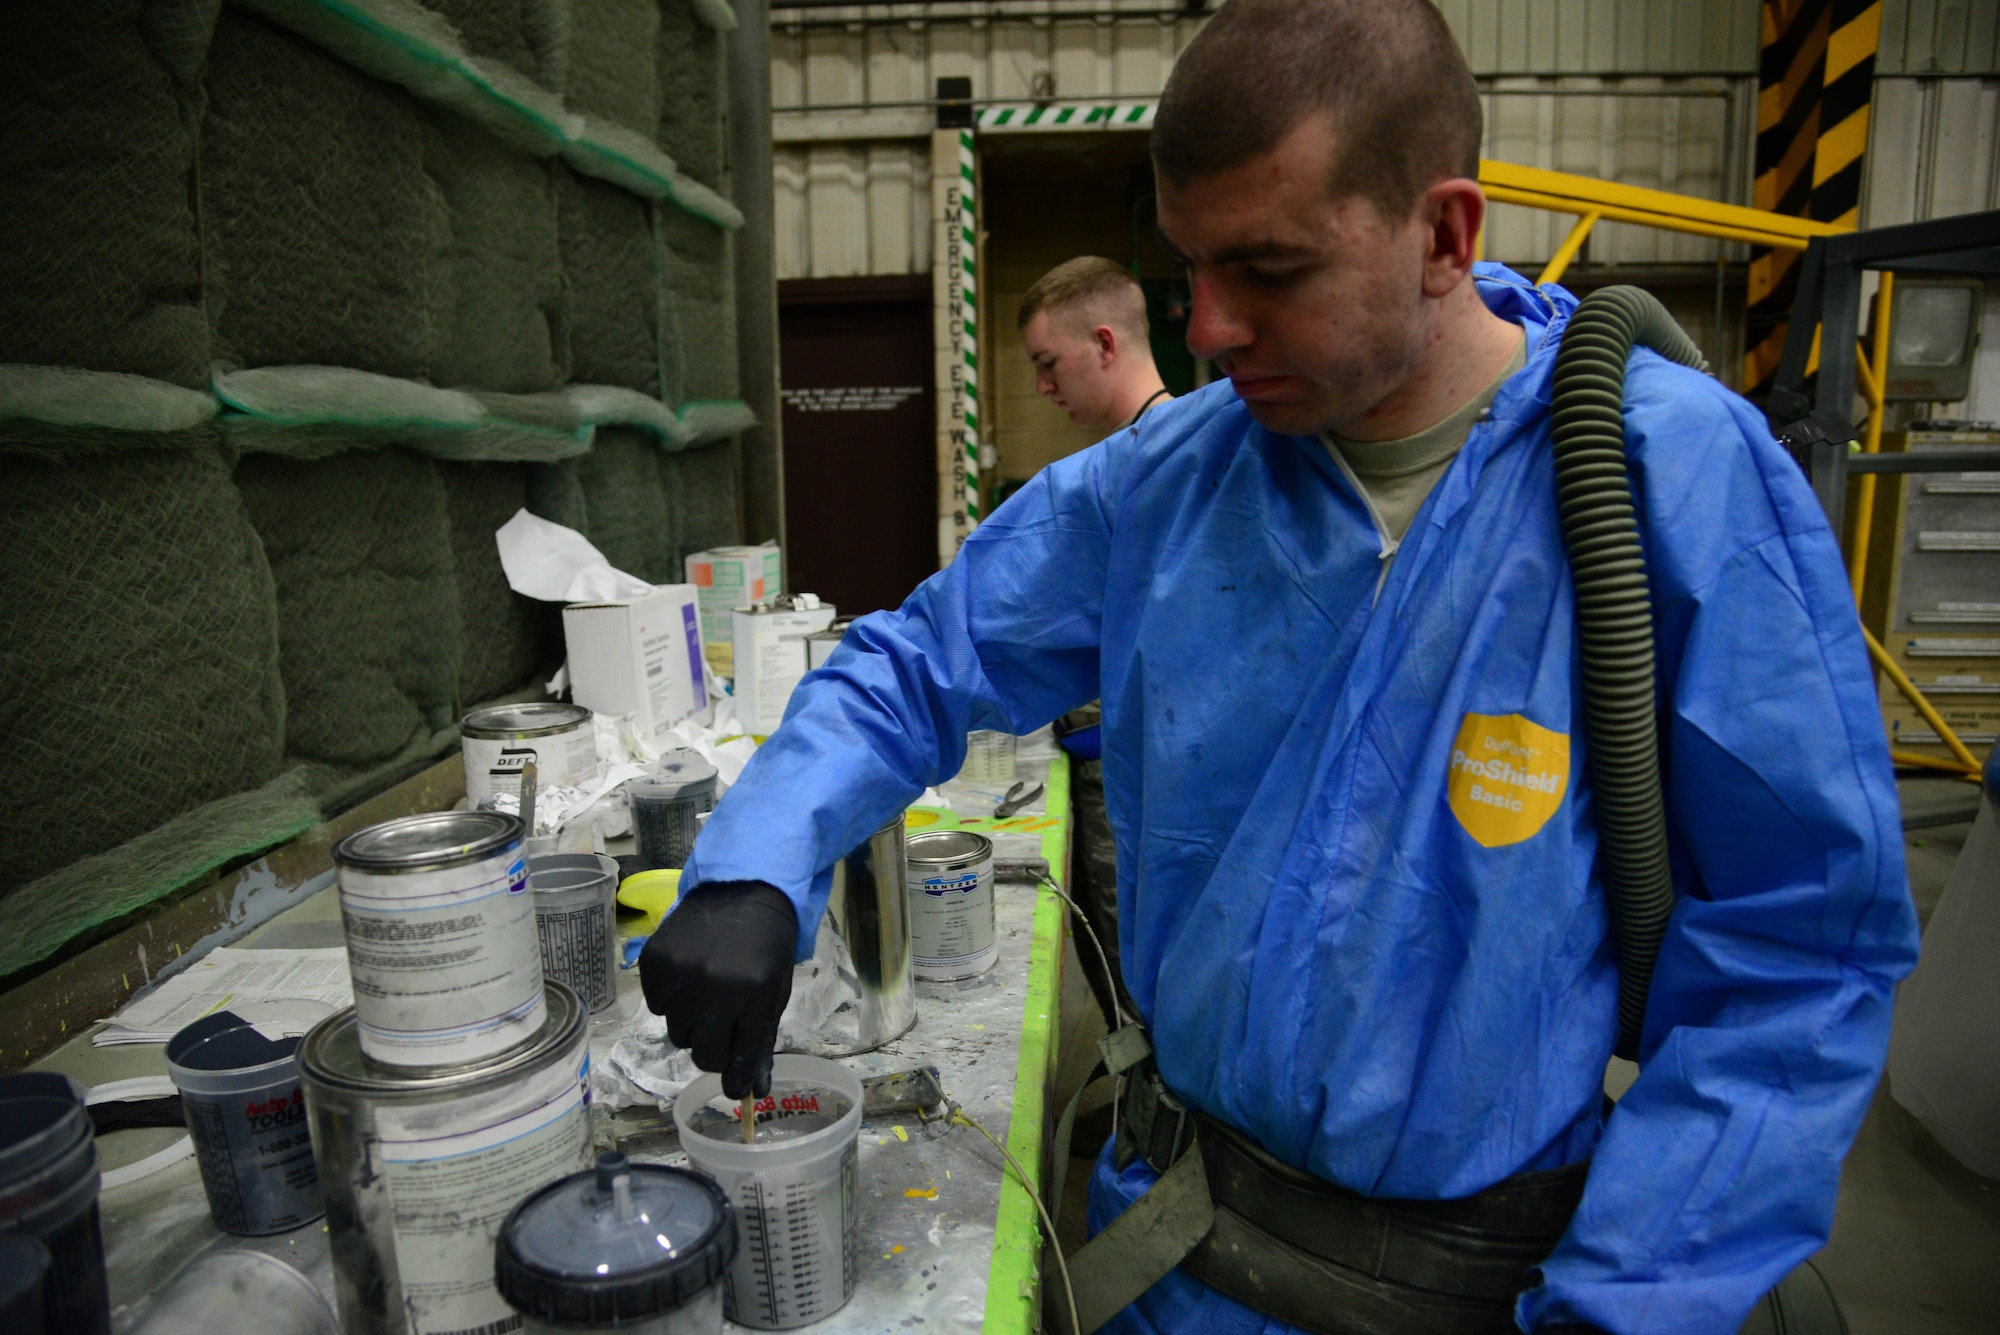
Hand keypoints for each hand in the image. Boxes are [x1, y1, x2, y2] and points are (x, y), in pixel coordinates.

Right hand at [639, 881, 796, 1097]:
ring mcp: (682, 974)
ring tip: (706, 994)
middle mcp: (717, 987)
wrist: (742, 890)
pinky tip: (688, 976)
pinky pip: (657, 1005)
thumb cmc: (765, 945)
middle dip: (713, 1049)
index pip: (740, 1056)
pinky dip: (670, 999)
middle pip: (703, 1053)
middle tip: (720, 1028)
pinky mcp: (655, 962)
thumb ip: (761, 1039)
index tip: (736, 1088)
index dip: (737, 1079)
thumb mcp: (774, 991)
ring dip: (691, 1023)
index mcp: (755, 995)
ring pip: (677, 1033)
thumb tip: (752, 1089)